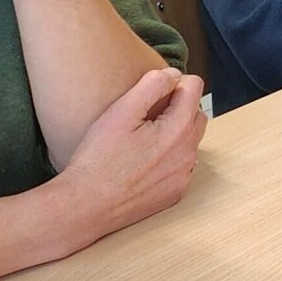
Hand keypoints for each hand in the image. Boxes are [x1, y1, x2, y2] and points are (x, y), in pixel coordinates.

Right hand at [36, 67, 205, 258]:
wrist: (86, 206)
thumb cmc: (98, 159)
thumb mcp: (121, 112)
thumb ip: (152, 86)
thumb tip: (173, 74)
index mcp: (179, 129)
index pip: (195, 87)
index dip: (174, 83)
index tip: (153, 91)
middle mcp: (188, 153)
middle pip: (195, 114)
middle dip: (177, 107)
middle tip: (144, 114)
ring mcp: (183, 176)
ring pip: (189, 141)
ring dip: (174, 134)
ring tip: (140, 139)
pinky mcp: (174, 193)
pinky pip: (180, 166)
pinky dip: (168, 158)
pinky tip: (141, 161)